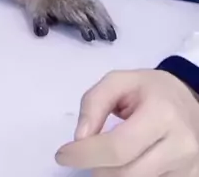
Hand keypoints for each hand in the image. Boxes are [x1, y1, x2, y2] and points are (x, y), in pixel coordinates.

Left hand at [55, 68, 198, 174]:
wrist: (190, 102)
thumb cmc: (151, 90)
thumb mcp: (120, 81)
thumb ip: (94, 103)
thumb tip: (80, 139)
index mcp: (162, 114)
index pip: (117, 147)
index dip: (85, 154)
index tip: (63, 155)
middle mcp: (180, 145)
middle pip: (125, 174)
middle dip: (95, 167)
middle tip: (85, 154)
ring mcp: (187, 168)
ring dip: (110, 175)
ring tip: (107, 156)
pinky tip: (127, 163)